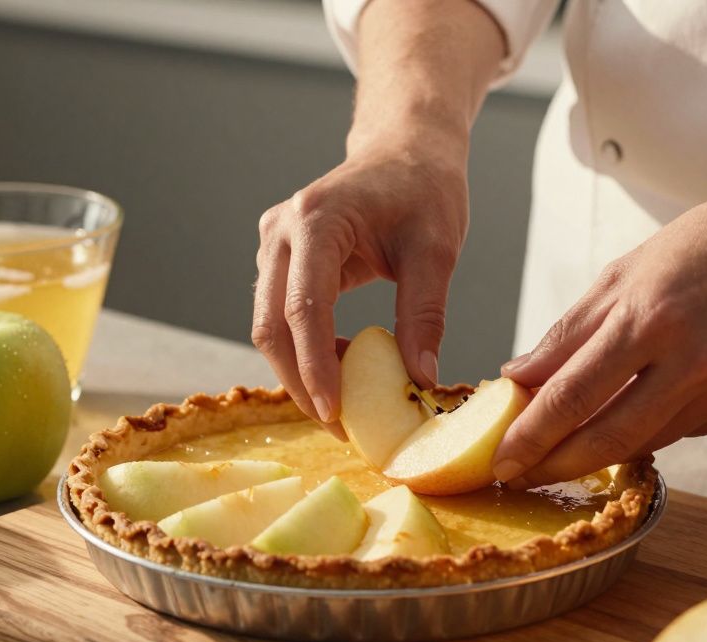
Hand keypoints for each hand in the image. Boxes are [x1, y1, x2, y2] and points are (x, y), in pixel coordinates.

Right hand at [253, 139, 467, 430]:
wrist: (405, 150)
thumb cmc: (424, 189)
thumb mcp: (437, 249)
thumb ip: (424, 313)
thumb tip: (420, 379)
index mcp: (316, 220)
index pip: (303, 307)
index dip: (315, 366)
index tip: (336, 413)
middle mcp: (281, 231)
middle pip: (271, 324)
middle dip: (300, 382)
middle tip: (340, 427)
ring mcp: (273, 244)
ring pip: (269, 325)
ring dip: (300, 370)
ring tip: (345, 405)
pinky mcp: (278, 259)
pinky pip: (280, 315)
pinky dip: (305, 350)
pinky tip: (340, 369)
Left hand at [492, 191, 706, 486]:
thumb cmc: (703, 245)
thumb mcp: (622, 274)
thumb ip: (567, 334)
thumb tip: (515, 378)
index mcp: (650, 317)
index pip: (572, 395)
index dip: (530, 435)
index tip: (500, 460)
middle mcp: (692, 359)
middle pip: (605, 437)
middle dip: (552, 465)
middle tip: (516, 476)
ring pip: (641, 442)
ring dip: (592, 455)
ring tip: (553, 454)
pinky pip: (677, 431)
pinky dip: (641, 430)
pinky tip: (621, 419)